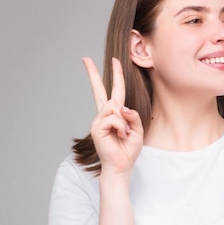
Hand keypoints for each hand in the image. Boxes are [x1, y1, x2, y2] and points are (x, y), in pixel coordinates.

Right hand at [83, 57, 143, 174]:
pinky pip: (114, 118)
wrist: (121, 165)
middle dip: (93, 73)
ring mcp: (98, 120)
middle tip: (85, 59)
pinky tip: (120, 136)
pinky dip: (121, 127)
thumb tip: (121, 107)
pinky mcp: (96, 127)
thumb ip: (132, 115)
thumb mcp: (137, 129)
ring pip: (114, 107)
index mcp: (114, 114)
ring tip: (124, 134)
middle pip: (99, 90)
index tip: (113, 60)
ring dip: (125, 122)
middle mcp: (104, 115)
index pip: (113, 91)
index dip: (114, 75)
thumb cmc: (128, 149)